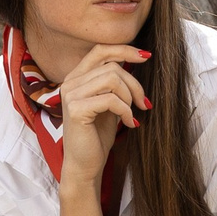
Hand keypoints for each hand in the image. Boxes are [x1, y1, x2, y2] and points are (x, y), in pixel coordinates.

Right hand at [54, 41, 149, 189]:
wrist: (85, 165)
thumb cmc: (97, 135)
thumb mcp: (110, 103)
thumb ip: (115, 82)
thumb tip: (136, 58)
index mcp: (76, 77)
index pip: (100, 50)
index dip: (125, 49)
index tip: (146, 57)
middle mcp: (70, 82)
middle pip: (112, 66)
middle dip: (135, 84)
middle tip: (143, 104)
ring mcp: (71, 95)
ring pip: (112, 79)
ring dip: (130, 97)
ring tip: (133, 114)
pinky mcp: (76, 110)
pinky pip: (111, 100)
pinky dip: (126, 111)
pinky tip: (129, 123)